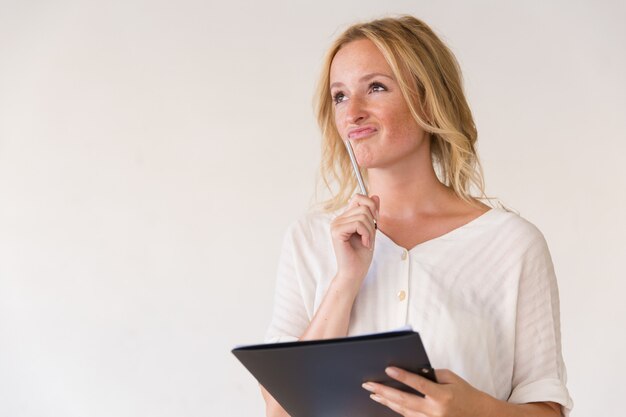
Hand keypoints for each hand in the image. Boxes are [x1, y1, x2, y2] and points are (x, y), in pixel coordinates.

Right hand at [330, 194, 379, 284]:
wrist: (355, 272)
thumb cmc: (361, 254)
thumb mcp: (371, 230)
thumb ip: (372, 214)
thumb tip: (375, 196)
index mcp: (345, 217)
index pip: (358, 197)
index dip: (371, 205)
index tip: (376, 220)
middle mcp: (338, 219)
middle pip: (362, 205)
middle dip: (372, 222)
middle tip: (370, 237)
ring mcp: (336, 225)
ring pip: (362, 215)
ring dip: (370, 230)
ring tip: (367, 242)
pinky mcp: (336, 232)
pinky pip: (357, 224)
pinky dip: (366, 234)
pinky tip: (365, 244)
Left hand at [362, 367, 487, 416]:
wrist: (478, 414)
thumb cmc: (464, 393)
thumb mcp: (451, 378)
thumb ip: (431, 374)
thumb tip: (411, 370)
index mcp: (442, 396)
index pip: (419, 384)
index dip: (403, 377)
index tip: (388, 369)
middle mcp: (435, 411)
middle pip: (405, 401)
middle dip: (385, 391)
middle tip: (369, 384)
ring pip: (404, 411)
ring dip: (387, 401)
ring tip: (374, 393)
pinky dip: (397, 410)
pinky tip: (387, 402)